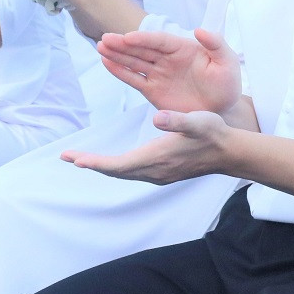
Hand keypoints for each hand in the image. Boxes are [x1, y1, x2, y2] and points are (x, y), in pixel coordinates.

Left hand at [61, 109, 230, 183]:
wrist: (228, 152)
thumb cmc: (212, 133)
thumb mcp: (196, 121)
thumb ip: (177, 120)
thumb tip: (157, 118)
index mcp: (157, 158)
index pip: (118, 165)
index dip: (95, 162)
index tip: (74, 159)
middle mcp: (154, 171)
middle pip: (114, 171)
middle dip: (90, 163)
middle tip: (66, 157)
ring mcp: (157, 174)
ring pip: (122, 173)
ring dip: (100, 166)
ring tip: (80, 158)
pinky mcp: (161, 172)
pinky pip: (130, 172)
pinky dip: (114, 167)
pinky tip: (109, 161)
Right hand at [96, 27, 241, 113]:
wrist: (224, 109)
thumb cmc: (227, 83)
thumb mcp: (227, 62)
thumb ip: (216, 44)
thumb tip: (200, 30)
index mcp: (183, 48)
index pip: (160, 41)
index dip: (144, 39)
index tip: (128, 38)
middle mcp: (167, 58)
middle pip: (142, 49)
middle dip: (123, 45)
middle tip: (105, 39)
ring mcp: (159, 73)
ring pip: (134, 62)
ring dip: (117, 55)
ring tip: (100, 48)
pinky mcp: (153, 90)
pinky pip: (134, 79)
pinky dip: (120, 71)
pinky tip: (106, 63)